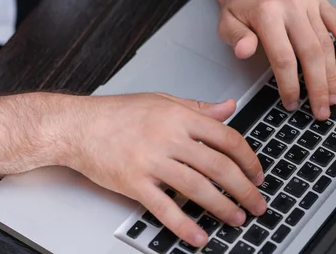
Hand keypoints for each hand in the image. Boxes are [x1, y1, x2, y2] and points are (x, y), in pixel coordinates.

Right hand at [60, 94, 265, 246]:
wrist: (78, 126)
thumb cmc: (119, 113)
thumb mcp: (163, 101)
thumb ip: (199, 107)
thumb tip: (228, 108)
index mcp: (180, 117)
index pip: (226, 138)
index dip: (248, 158)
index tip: (257, 172)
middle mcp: (169, 138)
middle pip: (218, 166)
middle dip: (243, 188)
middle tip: (257, 202)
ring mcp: (151, 161)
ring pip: (197, 188)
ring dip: (221, 207)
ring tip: (237, 218)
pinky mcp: (133, 183)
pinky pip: (163, 207)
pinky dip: (184, 224)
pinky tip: (199, 235)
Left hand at [217, 0, 335, 119]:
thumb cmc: (241, 3)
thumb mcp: (227, 21)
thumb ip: (236, 38)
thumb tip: (244, 52)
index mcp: (267, 13)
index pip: (283, 57)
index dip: (290, 84)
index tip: (292, 102)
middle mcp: (292, 7)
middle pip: (311, 53)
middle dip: (318, 86)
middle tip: (320, 110)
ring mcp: (309, 3)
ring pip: (327, 43)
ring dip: (332, 74)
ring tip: (332, 97)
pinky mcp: (321, 2)